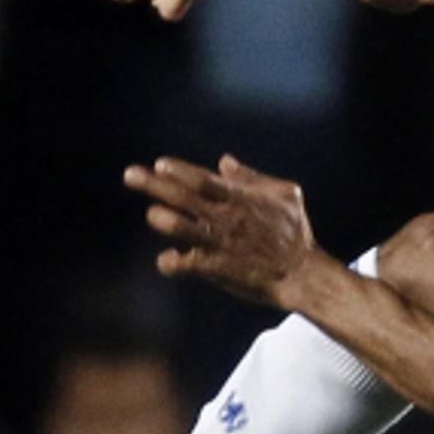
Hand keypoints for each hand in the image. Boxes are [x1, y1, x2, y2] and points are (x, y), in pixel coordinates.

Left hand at [127, 154, 317, 307]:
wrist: (302, 273)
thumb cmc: (295, 232)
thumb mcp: (286, 194)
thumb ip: (253, 177)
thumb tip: (224, 161)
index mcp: (241, 198)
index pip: (203, 179)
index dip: (180, 170)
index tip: (159, 164)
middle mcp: (227, 218)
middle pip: (185, 197)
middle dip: (155, 185)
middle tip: (130, 174)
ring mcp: (222, 243)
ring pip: (186, 228)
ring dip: (166, 220)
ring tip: (153, 213)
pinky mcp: (219, 268)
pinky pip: (191, 265)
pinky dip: (174, 263)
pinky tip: (165, 260)